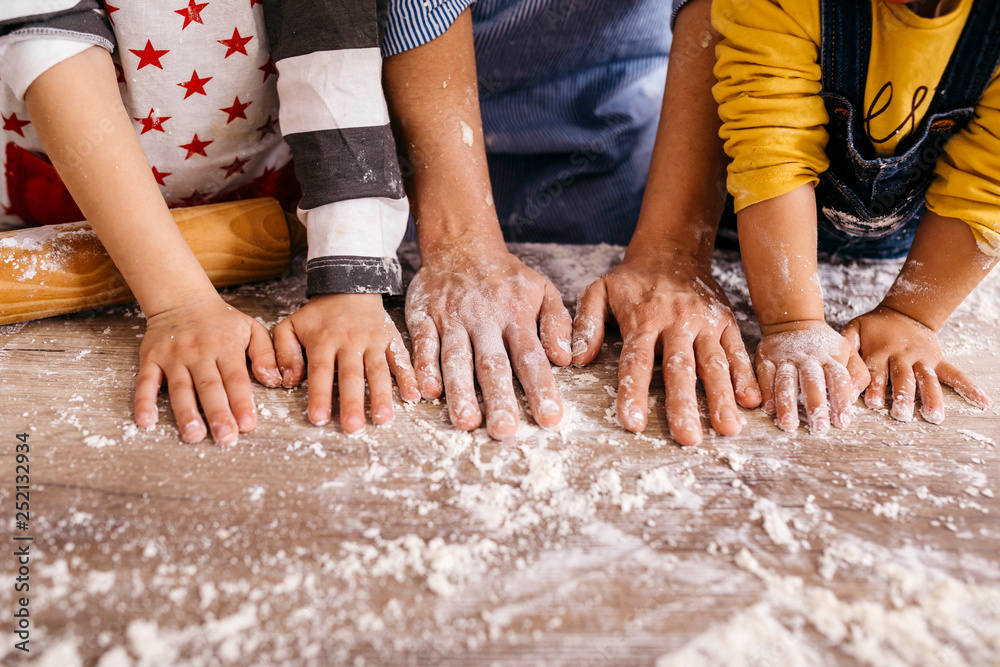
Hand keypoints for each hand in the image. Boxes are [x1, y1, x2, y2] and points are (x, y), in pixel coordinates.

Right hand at [134, 293, 280, 444]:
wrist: (182, 298)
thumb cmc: (221, 321)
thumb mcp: (251, 328)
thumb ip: (266, 354)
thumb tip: (273, 381)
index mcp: (226, 347)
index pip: (235, 379)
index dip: (242, 403)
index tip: (248, 425)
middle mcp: (199, 353)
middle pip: (209, 387)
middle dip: (218, 414)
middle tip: (225, 438)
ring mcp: (173, 357)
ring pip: (180, 388)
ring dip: (186, 413)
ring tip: (193, 435)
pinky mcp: (150, 359)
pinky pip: (146, 382)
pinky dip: (143, 402)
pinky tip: (146, 421)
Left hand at [273, 293, 419, 432]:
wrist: (348, 286)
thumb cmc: (317, 316)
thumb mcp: (290, 326)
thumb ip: (283, 352)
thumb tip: (287, 382)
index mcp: (323, 340)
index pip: (320, 371)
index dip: (319, 396)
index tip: (319, 420)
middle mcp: (350, 341)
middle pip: (351, 375)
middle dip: (352, 402)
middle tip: (353, 427)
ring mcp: (372, 341)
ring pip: (378, 370)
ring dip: (382, 396)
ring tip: (383, 419)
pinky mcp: (390, 339)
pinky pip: (401, 359)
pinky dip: (408, 378)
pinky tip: (414, 396)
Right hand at [405, 247, 571, 439]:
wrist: (461, 245)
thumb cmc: (506, 278)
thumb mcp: (542, 289)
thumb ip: (557, 322)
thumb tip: (566, 358)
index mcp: (516, 316)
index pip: (531, 357)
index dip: (541, 388)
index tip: (550, 418)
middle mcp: (484, 321)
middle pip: (493, 364)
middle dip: (499, 399)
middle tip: (505, 431)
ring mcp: (452, 319)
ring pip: (456, 358)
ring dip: (460, 391)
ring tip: (467, 422)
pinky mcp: (424, 317)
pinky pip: (423, 344)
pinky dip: (424, 367)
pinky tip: (427, 392)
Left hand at [573, 255, 759, 445]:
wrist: (673, 248)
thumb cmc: (633, 279)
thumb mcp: (599, 290)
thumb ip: (587, 323)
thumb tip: (577, 359)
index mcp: (643, 318)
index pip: (636, 361)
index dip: (634, 393)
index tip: (633, 424)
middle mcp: (677, 321)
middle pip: (680, 368)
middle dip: (684, 405)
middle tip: (688, 439)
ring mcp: (705, 322)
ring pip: (714, 363)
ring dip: (721, 397)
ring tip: (727, 429)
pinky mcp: (726, 320)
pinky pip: (737, 350)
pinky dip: (745, 375)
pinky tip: (750, 400)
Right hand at [754, 320, 868, 434]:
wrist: (793, 322)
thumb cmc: (823, 345)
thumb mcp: (846, 351)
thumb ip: (857, 371)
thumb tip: (859, 394)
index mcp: (830, 357)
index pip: (839, 379)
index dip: (841, 400)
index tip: (842, 422)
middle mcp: (808, 358)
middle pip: (812, 382)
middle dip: (815, 405)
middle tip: (818, 428)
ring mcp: (785, 358)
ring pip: (786, 381)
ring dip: (786, 403)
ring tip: (789, 424)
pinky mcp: (766, 359)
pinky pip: (765, 376)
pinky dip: (766, 392)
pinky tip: (768, 408)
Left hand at [843, 306, 990, 422]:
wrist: (903, 311)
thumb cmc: (873, 327)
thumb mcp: (854, 330)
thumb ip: (846, 349)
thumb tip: (839, 371)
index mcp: (881, 350)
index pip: (876, 371)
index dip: (874, 386)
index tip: (873, 403)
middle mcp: (903, 356)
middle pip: (903, 378)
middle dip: (902, 396)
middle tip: (901, 414)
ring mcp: (922, 358)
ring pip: (927, 380)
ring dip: (931, 397)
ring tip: (933, 416)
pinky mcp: (938, 360)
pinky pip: (955, 373)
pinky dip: (969, 386)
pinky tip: (982, 401)